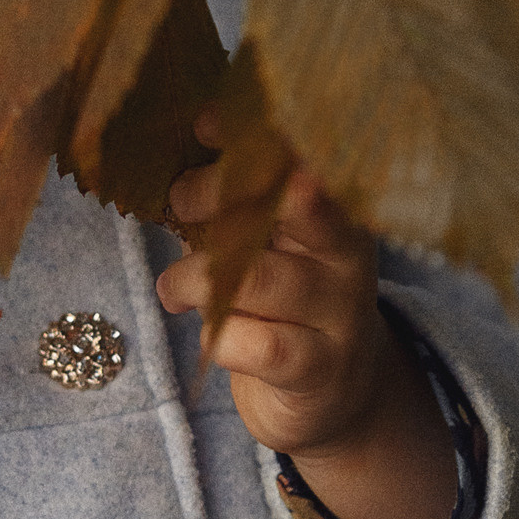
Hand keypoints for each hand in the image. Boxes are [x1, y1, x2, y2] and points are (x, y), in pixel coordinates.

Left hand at [157, 140, 455, 518]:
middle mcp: (346, 254)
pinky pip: (257, 345)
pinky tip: (207, 336)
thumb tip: (184, 142)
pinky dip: (217, 337)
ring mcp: (339, 314)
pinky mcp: (318, 370)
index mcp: (336, 208)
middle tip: (181, 201)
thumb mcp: (267, 241)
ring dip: (196, 276)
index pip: (303, 154)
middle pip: (298, 201)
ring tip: (172, 286)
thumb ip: (235, 199)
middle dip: (224, 191)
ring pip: (261, 277)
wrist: (338, 393)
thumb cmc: (285, 301)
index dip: (252, 136)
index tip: (203, 125)